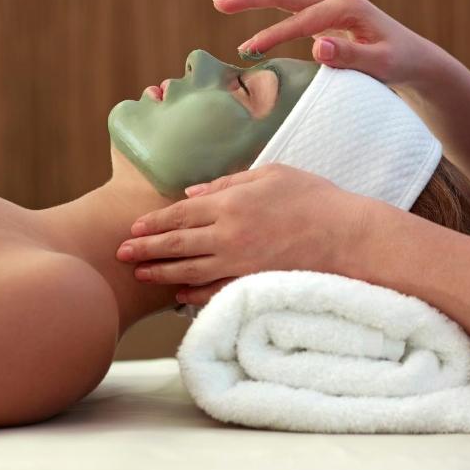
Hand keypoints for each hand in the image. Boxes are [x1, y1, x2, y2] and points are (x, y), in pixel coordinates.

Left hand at [115, 164, 370, 306]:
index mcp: (230, 203)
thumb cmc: (313, 199)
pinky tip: (179, 294)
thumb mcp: (270, 174)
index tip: (133, 227)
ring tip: (140, 274)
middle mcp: (229, 235)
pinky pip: (216, 291)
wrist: (349, 237)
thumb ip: (227, 182)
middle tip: (120, 253)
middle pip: (176, 244)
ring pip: (189, 271)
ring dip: (161, 273)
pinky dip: (193, 293)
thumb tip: (192, 191)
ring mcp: (240, 263)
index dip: (153, 222)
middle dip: (145, 248)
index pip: (179, 213)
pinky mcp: (253, 283)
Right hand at [213, 0, 436, 88]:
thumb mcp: (380, 65)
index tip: (249, 50)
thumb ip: (350, 56)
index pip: (301, 21)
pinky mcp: (323, 7)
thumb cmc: (399, 63)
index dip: (274, 35)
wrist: (414, 58)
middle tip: (219, 2)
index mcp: (347, 6)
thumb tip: (316, 46)